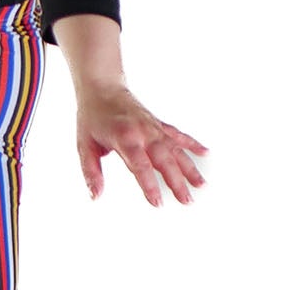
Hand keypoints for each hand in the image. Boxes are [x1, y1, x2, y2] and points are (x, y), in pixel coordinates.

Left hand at [75, 82, 207, 206]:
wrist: (101, 87)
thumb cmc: (92, 116)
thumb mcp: (84, 145)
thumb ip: (91, 172)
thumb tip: (95, 195)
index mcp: (124, 138)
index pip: (140, 166)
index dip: (150, 185)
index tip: (157, 202)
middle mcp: (143, 132)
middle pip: (164, 160)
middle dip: (177, 181)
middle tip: (187, 201)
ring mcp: (153, 127)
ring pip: (176, 149)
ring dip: (190, 167)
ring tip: (202, 185)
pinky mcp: (158, 123)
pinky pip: (178, 135)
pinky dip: (192, 143)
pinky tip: (205, 153)